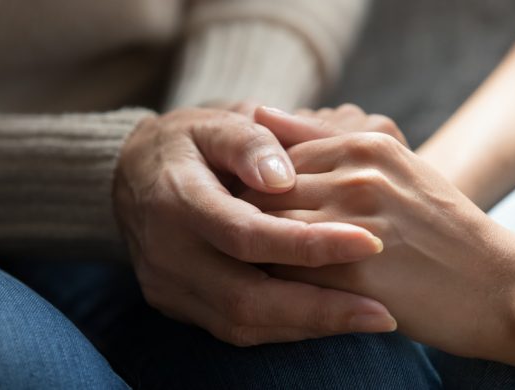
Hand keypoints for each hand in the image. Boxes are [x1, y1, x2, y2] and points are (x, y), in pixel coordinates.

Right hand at [113, 107, 393, 345]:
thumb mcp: (216, 123)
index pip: (246, 234)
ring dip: (307, 326)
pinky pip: (232, 328)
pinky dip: (283, 327)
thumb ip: (250, 143)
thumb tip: (286, 178)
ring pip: (240, 323)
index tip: (371, 243)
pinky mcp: (174, 301)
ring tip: (364, 319)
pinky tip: (324, 318)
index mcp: (176, 200)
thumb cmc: (187, 144)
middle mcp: (166, 253)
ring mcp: (166, 284)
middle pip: (244, 298)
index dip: (309, 244)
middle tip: (382, 314)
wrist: (132, 175)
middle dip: (318, 310)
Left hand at [242, 108, 514, 358]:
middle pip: (265, 190)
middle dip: (247, 216)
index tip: (250, 210)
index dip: (256, 189)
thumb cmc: (439, 224)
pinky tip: (276, 284)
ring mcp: (355, 224)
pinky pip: (286, 269)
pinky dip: (273, 276)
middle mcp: (358, 177)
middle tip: (240, 239)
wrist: (496, 284)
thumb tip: (261, 113)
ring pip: (267, 228)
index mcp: (365, 145)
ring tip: (254, 261)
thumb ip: (326, 140)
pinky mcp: (353, 274)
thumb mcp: (393, 166)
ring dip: (254, 246)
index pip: (276, 158)